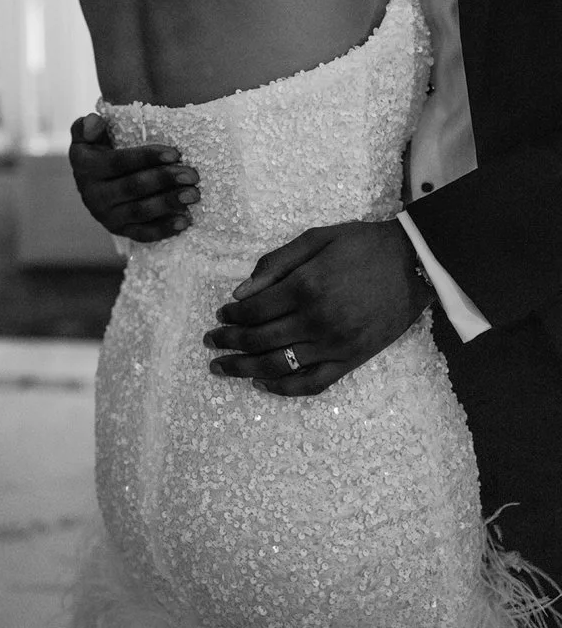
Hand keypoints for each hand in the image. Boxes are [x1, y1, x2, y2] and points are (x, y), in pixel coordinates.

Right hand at [67, 113, 199, 241]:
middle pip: (133, 187)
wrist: (95, 187)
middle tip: (192, 175)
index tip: (175, 153)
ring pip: (140, 211)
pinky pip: (143, 233)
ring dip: (169, 203)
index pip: (120, 162)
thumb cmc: (99, 154)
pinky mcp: (119, 231)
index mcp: (86, 168)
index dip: (147, 157)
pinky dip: (164, 229)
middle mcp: (93, 195)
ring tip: (193, 195)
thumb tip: (95, 121)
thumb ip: (86, 127)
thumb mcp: (86, 138)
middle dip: (165, 180)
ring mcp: (106, 216)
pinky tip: (185, 221)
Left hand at [204, 220, 433, 396]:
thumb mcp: (315, 239)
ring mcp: (335, 344)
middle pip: (259, 339)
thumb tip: (239, 292)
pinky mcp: (353, 360)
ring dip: (244, 368)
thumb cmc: (363, 245)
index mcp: (305, 287)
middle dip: (228, 342)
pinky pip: (313, 383)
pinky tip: (262, 384)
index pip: (253, 310)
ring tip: (221, 368)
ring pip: (278, 365)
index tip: (219, 316)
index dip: (231, 316)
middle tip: (210, 342)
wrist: (417, 263)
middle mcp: (316, 320)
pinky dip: (284, 388)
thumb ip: (275, 263)